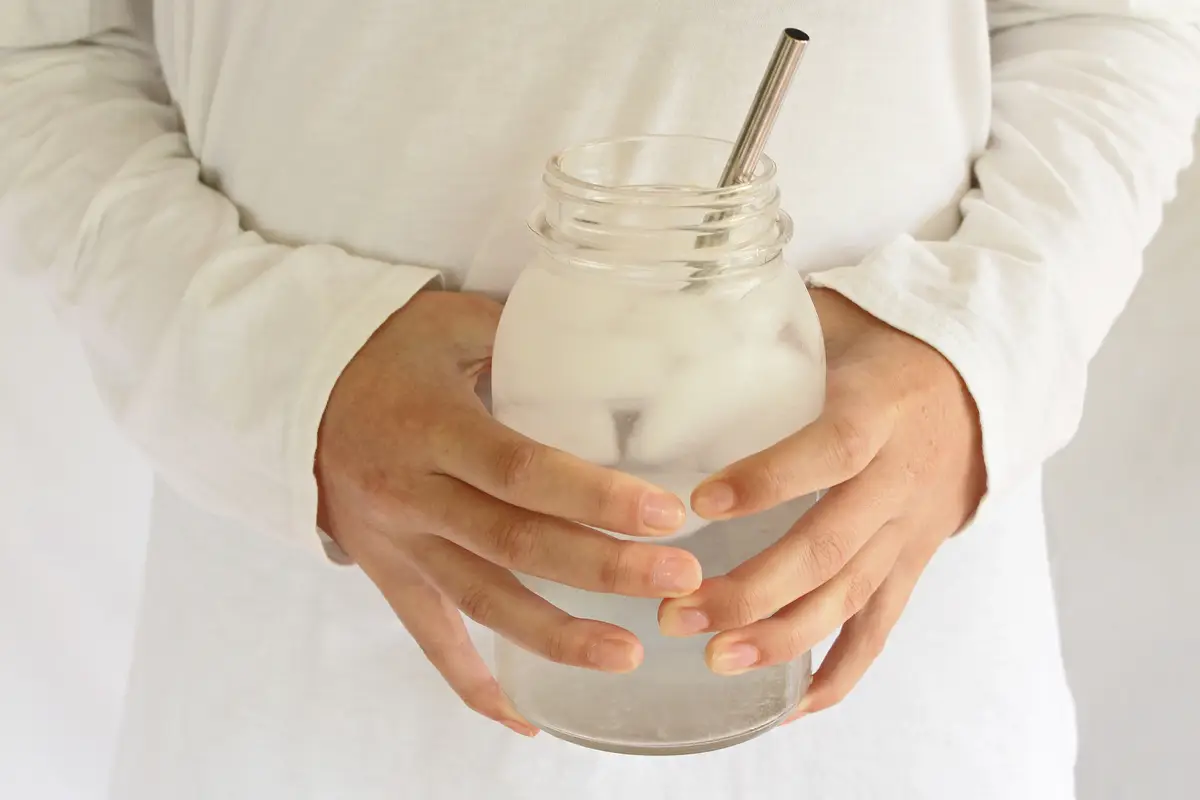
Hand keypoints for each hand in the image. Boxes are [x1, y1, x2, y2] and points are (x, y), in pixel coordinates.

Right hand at [316, 290, 699, 735]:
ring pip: (482, 603)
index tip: (666, 514)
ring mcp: (398, 546)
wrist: (296, 393)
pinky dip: (477, 685)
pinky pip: (432, 642)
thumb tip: (616, 345)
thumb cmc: (385, 351)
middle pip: (514, 544)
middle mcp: (411, 495)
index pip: (520, 472)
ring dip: (556, 637)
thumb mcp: (449, 322)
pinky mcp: (389, 577)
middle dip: (601, 569)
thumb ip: (524, 336)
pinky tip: (529, 717)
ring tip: (628, 655)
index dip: (594, 499)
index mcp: (430, 428)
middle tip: (678, 579)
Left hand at [658, 288, 985, 716]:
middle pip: (829, 547)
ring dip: (782, 637)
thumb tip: (679, 299)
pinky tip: (789, 704)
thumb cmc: (892, 349)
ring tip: (716, 659)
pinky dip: (839, 672)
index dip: (768, 480)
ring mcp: (906, 532)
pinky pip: (879, 629)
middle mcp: (896, 480)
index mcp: (877, 412)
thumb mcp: (842, 319)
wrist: (983, 387)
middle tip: (680, 610)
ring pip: (848, 598)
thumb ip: (771, 320)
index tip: (700, 502)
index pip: (826, 452)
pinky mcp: (910, 564)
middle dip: (753, 589)